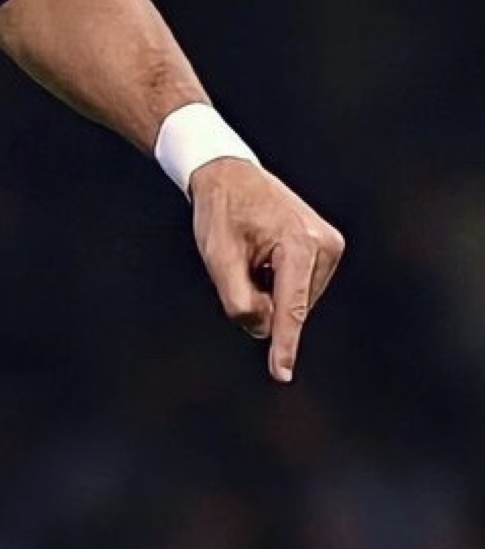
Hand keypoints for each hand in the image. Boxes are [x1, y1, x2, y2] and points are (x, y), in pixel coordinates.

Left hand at [189, 158, 344, 382]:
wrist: (230, 174)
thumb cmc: (220, 211)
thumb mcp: (217, 256)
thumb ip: (238, 299)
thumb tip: (264, 330)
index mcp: (300, 244)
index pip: (290, 307)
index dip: (284, 344)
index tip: (281, 374)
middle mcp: (326, 246)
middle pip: (290, 306)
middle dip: (262, 298)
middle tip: (241, 258)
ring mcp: (331, 247)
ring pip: (295, 301)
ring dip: (268, 289)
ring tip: (253, 251)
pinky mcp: (329, 250)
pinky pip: (298, 288)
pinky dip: (276, 282)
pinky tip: (263, 254)